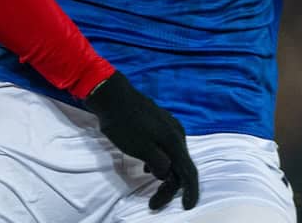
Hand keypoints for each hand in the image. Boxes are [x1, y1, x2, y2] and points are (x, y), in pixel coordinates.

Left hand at [84, 71, 198, 210]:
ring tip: (151, 184)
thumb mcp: (140, 149)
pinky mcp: (159, 122)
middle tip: (154, 200)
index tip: (187, 207)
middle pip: (180, 166)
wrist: (111, 94)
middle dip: (170, 186)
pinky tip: (147, 166)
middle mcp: (177, 133)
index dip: (190, 192)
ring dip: (164, 173)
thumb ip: (158, 164)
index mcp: (175, 141)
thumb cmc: (124, 123)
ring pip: (173, 156)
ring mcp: (169, 125)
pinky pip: (165, 147)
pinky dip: (160, 161)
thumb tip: (166, 173)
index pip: (189, 172)